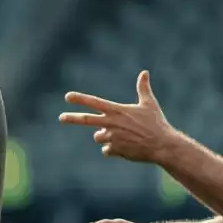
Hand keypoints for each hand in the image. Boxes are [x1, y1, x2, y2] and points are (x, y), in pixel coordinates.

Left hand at [60, 71, 175, 162]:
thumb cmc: (156, 123)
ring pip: (98, 137)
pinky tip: (126, 147)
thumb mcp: (149, 103)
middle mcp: (111, 123)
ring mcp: (112, 137)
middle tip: (61, 118)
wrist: (162, 145)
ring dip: (105, 136)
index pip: (95, 102)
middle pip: (86, 120)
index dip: (80, 99)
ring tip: (123, 136)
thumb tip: (144, 72)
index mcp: (117, 111)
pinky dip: (112, 149)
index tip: (67, 96)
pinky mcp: (114, 150)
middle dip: (72, 118)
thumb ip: (143, 88)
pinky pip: (106, 150)